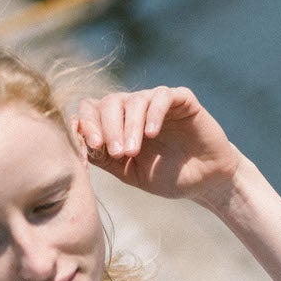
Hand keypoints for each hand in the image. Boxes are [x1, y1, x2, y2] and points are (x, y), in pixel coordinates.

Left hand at [73, 86, 242, 201]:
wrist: (205, 182)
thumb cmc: (167, 177)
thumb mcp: (128, 172)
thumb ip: (102, 158)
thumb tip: (76, 144)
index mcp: (117, 122)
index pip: (91, 110)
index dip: (86, 125)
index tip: (92, 147)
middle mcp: (134, 107)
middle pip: (109, 102)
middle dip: (108, 128)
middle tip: (117, 153)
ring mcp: (157, 101)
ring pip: (134, 100)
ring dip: (129, 126)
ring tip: (133, 151)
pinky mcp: (182, 99)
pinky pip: (162, 97)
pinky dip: (153, 113)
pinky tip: (152, 133)